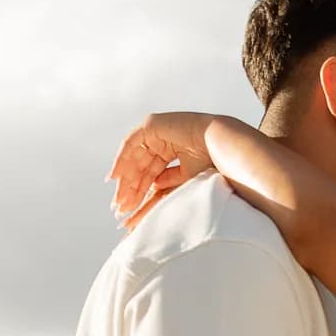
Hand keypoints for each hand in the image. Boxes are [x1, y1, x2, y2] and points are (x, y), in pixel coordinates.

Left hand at [109, 112, 222, 229]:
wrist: (219, 145)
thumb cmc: (212, 161)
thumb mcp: (186, 176)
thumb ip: (167, 181)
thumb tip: (152, 188)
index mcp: (174, 150)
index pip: (151, 173)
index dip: (140, 191)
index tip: (130, 210)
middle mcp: (164, 140)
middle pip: (140, 167)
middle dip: (130, 189)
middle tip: (121, 208)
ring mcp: (157, 131)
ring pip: (134, 158)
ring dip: (125, 179)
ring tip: (119, 199)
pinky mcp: (151, 125)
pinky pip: (131, 144)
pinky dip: (122, 160)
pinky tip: (115, 177)